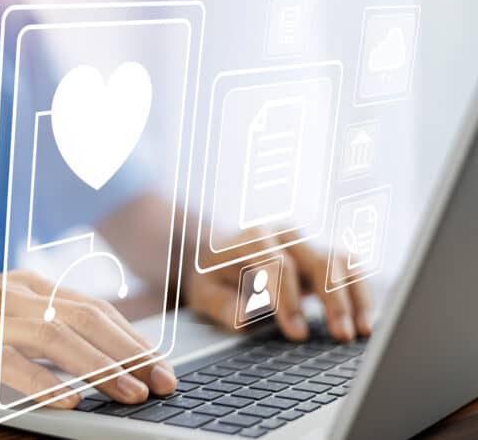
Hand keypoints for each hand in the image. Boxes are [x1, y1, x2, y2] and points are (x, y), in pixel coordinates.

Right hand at [0, 270, 175, 407]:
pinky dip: (42, 382)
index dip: (130, 336)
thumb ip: (40, 327)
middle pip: (84, 321)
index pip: (92, 308)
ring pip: (55, 340)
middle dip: (130, 353)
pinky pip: (9, 364)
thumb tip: (93, 355)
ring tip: (129, 394)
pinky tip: (69, 401)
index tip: (160, 363)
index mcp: (26, 286)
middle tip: (162, 382)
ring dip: (98, 369)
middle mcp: (12, 296)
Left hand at [187, 230, 371, 341]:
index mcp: (253, 238)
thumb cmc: (212, 275)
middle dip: (332, 300)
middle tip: (340, 336)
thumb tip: (242, 317)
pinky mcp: (321, 255)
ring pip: (341, 262)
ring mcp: (306, 242)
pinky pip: (351, 269)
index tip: (297, 334)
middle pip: (319, 260)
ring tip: (360, 333)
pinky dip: (362, 295)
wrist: (217, 252)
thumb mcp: (204, 291)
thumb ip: (221, 304)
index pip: (278, 264)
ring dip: (354, 298)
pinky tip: (366, 322)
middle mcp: (285, 235)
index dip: (289, 300)